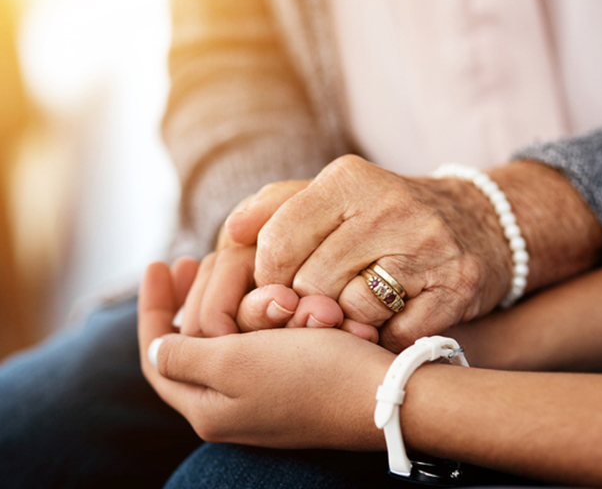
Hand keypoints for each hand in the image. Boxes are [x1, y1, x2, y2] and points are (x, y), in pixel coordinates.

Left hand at [138, 262, 391, 448]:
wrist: (386, 394)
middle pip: (199, 335)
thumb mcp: (233, 365)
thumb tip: (156, 349)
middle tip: (218, 258)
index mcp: (207, 405)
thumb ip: (184, 356)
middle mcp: (232, 403)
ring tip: (265, 275)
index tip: (160, 262)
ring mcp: (264, 391)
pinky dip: (272, 308)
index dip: (153, 307)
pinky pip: (269, 334)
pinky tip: (287, 291)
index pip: (159, 352)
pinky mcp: (293, 378)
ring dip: (248, 296)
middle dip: (210, 293)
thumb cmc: (310, 377)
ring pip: (237, 329)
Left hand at [243, 155, 512, 350]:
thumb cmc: (387, 216)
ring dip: (347, 322)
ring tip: (358, 309)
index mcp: (349, 178)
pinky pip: (392, 334)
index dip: (268, 278)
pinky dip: (383, 337)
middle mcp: (390, 207)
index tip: (278, 288)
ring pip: (351, 311)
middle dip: (306, 304)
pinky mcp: (455, 289)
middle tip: (319, 305)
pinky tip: (391, 320)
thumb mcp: (336, 195)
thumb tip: (230, 232)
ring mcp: (427, 247)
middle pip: (311, 283)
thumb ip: (277, 206)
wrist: (479, 224)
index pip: (278, 242)